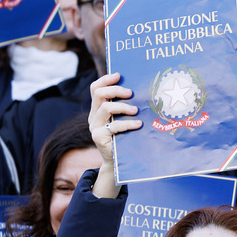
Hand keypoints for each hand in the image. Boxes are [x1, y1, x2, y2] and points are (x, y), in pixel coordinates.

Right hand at [88, 72, 140, 198]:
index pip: (96, 88)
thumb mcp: (125, 119)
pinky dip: (127, 123)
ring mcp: (95, 127)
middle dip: (116, 90)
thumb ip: (127, 106)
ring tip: (136, 110)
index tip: (120, 75)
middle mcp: (94, 116)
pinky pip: (113, 126)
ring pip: (105, 108)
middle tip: (131, 93)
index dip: (106, 79)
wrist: (118, 161)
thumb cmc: (126, 137)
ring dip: (123, 106)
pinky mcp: (99, 138)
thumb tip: (142, 90)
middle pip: (99, 94)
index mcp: (98, 108)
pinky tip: (138, 124)